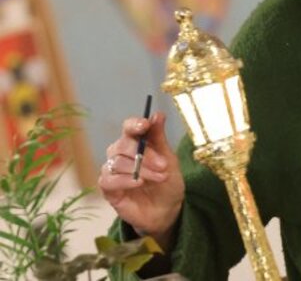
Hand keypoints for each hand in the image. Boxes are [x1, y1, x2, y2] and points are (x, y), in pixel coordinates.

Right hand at [98, 111, 183, 250]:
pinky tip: (139, 183)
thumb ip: (159, 138)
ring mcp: (113, 171)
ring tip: (160, 177)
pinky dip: (125, 180)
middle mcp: (120, 153)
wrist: (166, 209)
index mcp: (135, 142)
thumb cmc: (166, 181)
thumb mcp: (168, 158)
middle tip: (163, 165)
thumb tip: (158, 115)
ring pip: (118, 162)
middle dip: (145, 154)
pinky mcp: (108, 189)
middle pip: (123, 145)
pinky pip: (109, 180)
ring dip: (141, 169)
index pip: (129, 128)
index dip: (135, 124)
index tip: (145, 125)